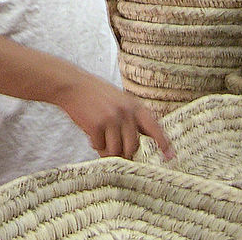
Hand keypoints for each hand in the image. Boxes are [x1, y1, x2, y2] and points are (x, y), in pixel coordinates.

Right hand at [52, 72, 174, 160]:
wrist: (72, 85)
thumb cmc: (95, 95)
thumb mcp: (119, 100)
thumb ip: (131, 118)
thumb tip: (139, 142)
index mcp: (134, 105)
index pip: (154, 127)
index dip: (163, 143)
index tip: (170, 156)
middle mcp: (126, 112)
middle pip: (133, 146)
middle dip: (123, 152)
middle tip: (112, 147)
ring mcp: (112, 118)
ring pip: (116, 150)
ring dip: (107, 150)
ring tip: (100, 140)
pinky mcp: (97, 125)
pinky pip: (100, 147)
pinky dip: (95, 144)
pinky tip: (91, 134)